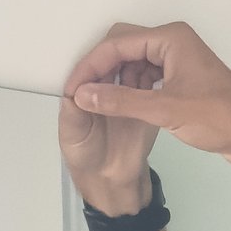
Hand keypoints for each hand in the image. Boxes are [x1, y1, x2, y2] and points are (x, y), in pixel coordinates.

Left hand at [58, 29, 162, 215]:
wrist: (115, 185)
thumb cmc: (87, 161)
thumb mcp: (72, 136)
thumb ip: (73, 112)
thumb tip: (76, 88)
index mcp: (86, 93)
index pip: (90, 67)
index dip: (94, 60)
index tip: (101, 57)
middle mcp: (107, 90)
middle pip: (113, 61)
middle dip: (118, 52)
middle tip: (127, 45)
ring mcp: (129, 97)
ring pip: (134, 68)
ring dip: (138, 58)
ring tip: (144, 51)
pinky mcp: (148, 106)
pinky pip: (151, 85)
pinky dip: (153, 73)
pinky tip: (157, 66)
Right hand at [61, 21, 230, 193]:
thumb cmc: (222, 118)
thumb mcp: (164, 110)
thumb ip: (120, 101)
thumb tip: (86, 95)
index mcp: (171, 39)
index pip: (118, 43)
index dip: (92, 65)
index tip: (75, 87)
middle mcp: (174, 43)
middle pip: (124, 47)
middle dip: (102, 69)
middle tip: (84, 93)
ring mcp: (179, 60)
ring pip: (134, 62)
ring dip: (117, 81)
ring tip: (101, 103)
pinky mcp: (182, 78)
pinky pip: (147, 76)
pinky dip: (132, 89)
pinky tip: (123, 106)